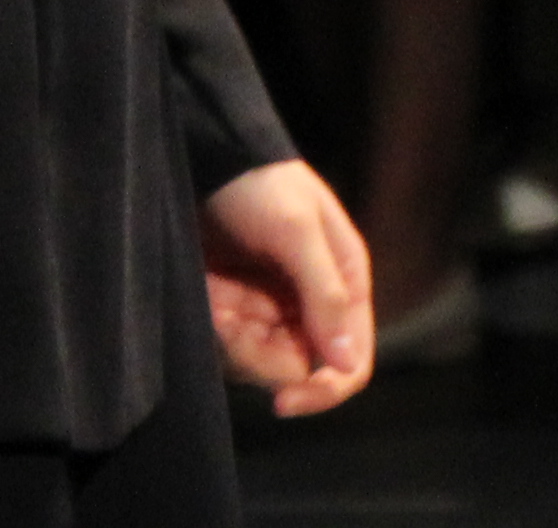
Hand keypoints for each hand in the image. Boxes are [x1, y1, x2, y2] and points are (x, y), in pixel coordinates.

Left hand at [201, 157, 375, 414]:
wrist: (205, 156)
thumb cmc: (260, 184)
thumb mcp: (297, 231)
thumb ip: (325, 294)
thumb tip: (347, 363)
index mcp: (344, 284)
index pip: (351, 362)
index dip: (325, 391)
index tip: (282, 402)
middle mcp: (313, 305)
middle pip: (297, 370)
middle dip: (258, 353)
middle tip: (225, 318)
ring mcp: (273, 310)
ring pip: (260, 363)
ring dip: (232, 340)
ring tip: (213, 298)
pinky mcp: (237, 309)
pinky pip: (230, 347)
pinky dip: (216, 329)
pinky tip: (207, 295)